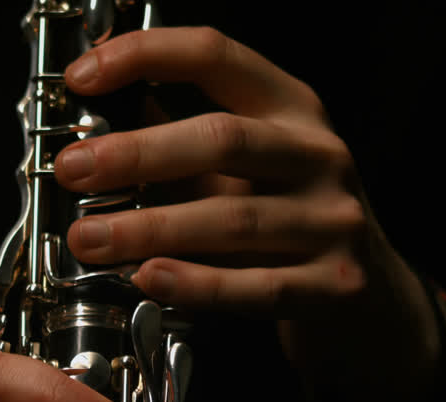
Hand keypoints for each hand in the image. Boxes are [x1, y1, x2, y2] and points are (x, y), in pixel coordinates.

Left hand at [56, 28, 442, 401]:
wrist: (371, 302)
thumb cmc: (290, 223)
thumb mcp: (246, 168)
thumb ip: (183, 143)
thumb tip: (94, 126)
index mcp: (292, 108)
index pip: (215, 56)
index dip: (144, 56)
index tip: (82, 76)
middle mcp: (319, 154)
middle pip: (222, 138)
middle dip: (137, 153)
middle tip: (74, 171)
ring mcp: (333, 220)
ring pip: (233, 219)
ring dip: (149, 228)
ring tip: (89, 240)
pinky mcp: (336, 284)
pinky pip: (256, 286)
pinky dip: (197, 283)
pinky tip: (150, 279)